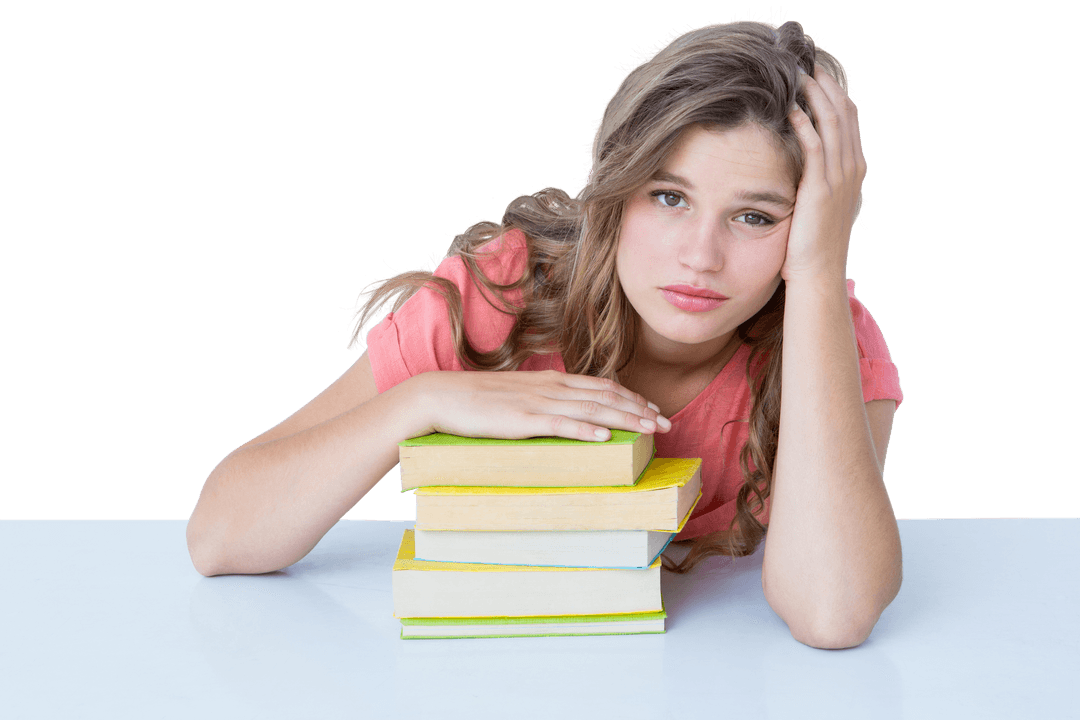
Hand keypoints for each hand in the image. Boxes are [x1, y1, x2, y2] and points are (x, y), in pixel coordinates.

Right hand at [413, 369, 670, 441]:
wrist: (442, 396)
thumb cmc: (477, 401)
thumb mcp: (518, 397)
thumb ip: (543, 402)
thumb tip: (564, 415)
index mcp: (550, 380)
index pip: (601, 386)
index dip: (631, 398)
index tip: (653, 410)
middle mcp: (550, 387)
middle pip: (605, 396)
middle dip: (639, 410)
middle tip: (666, 424)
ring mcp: (538, 403)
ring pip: (592, 409)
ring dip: (625, 419)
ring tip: (650, 429)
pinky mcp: (524, 420)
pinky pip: (562, 424)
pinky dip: (587, 429)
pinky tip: (605, 437)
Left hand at [782, 64, 867, 283]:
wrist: (818, 273)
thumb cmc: (812, 243)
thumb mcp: (822, 203)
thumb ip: (818, 177)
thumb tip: (802, 160)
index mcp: (854, 168)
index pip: (847, 117)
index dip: (832, 91)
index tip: (814, 71)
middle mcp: (852, 168)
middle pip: (843, 111)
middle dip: (824, 83)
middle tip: (803, 60)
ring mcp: (839, 177)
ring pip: (831, 123)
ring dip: (813, 95)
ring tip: (795, 74)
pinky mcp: (821, 188)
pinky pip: (814, 146)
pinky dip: (803, 123)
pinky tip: (788, 108)